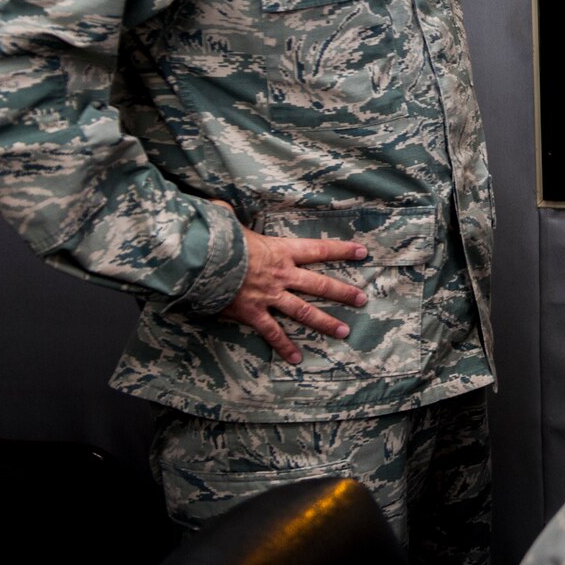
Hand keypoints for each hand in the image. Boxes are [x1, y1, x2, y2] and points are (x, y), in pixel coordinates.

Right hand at [213, 204, 368, 364]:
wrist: (201, 263)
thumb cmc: (216, 239)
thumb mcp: (228, 221)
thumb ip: (229, 214)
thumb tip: (220, 206)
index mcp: (280, 251)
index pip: (319, 249)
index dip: (342, 250)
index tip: (363, 252)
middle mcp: (281, 275)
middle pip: (320, 285)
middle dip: (343, 293)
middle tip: (362, 299)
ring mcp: (269, 296)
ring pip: (305, 312)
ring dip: (325, 323)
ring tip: (344, 332)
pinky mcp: (253, 313)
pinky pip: (273, 333)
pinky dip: (284, 347)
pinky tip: (297, 359)